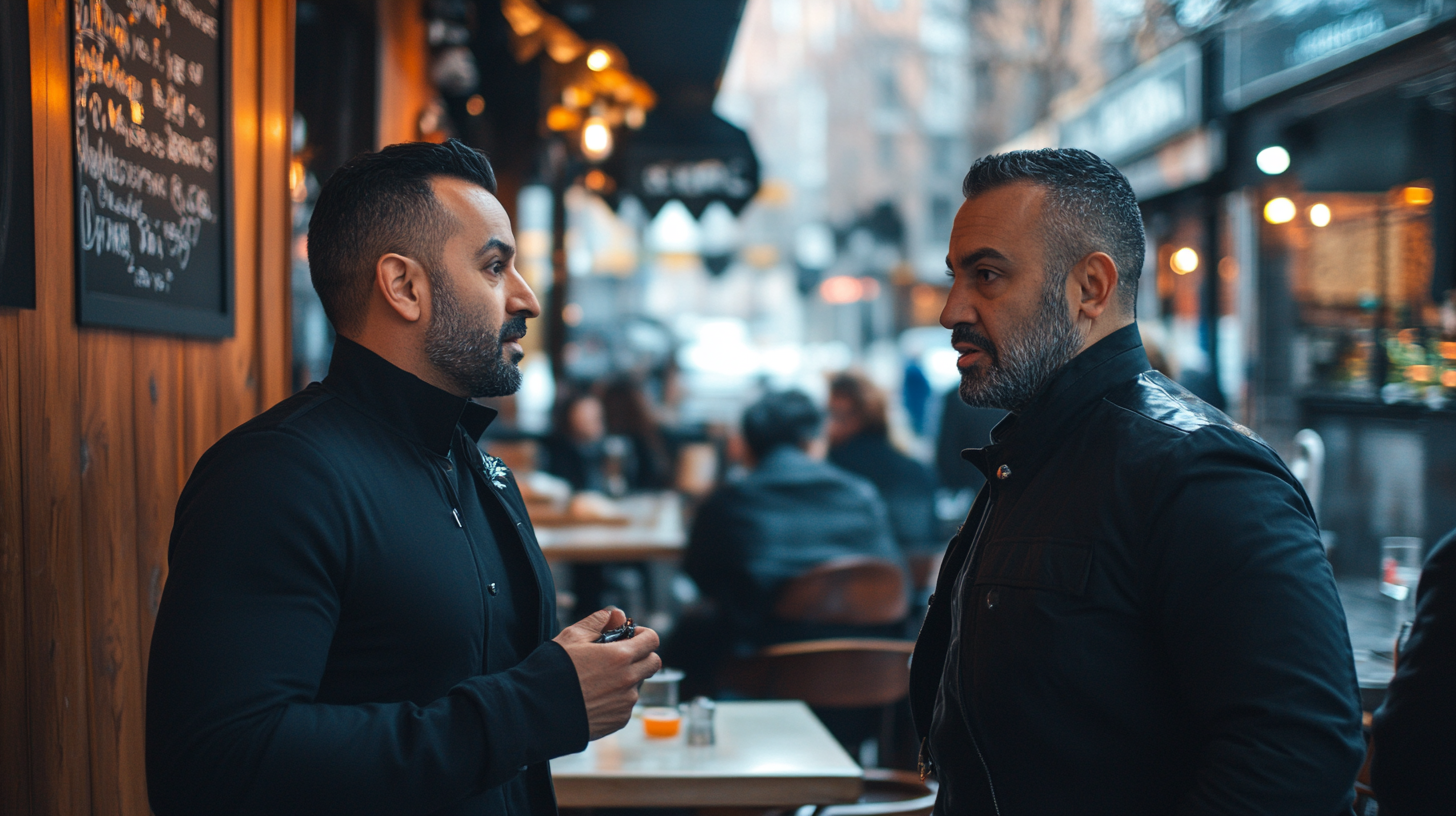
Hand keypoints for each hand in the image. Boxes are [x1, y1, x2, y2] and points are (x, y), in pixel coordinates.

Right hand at [554, 607, 661, 739]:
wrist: (537, 711)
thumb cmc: (552, 670)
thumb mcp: (571, 637)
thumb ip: (598, 622)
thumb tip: (616, 614)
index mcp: (620, 656)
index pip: (652, 639)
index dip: (643, 635)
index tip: (630, 637)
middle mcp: (628, 680)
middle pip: (654, 663)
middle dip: (642, 656)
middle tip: (620, 656)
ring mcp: (625, 703)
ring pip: (638, 684)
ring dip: (627, 679)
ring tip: (598, 680)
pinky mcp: (619, 720)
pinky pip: (626, 705)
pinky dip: (617, 699)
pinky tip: (594, 698)